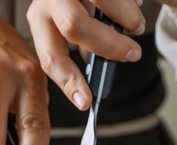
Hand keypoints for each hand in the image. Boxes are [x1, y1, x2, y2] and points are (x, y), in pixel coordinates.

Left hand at [27, 0, 145, 110]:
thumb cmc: (76, 1)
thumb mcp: (69, 22)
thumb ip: (79, 46)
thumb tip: (93, 74)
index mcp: (40, 18)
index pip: (50, 57)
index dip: (69, 81)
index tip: (86, 101)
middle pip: (74, 27)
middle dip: (109, 47)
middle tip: (132, 54)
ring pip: (105, 5)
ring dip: (129, 19)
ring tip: (136, 25)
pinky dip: (133, 2)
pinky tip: (135, 3)